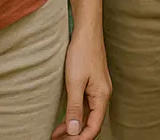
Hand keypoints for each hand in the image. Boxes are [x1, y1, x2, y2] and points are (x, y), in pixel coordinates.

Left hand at [51, 25, 111, 139]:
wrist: (87, 31)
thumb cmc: (82, 53)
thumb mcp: (75, 82)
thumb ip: (75, 108)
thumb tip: (74, 131)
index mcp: (102, 95)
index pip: (94, 126)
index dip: (80, 139)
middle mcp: (103, 94)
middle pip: (91, 123)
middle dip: (75, 135)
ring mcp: (98, 89)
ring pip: (87, 115)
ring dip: (74, 126)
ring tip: (57, 134)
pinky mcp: (92, 84)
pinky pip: (85, 106)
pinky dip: (75, 115)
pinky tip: (64, 119)